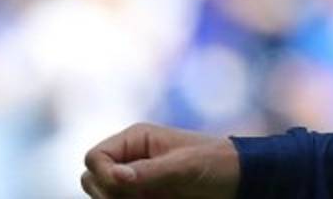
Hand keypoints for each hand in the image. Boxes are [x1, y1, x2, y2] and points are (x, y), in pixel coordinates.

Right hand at [81, 122, 239, 198]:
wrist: (240, 180)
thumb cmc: (216, 163)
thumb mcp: (184, 166)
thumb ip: (149, 171)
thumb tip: (114, 177)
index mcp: (135, 139)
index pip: (94, 158)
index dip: (103, 174)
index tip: (129, 185)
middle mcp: (129, 159)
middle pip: (92, 180)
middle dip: (110, 193)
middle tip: (143, 197)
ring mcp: (135, 181)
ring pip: (104, 197)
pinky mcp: (144, 197)